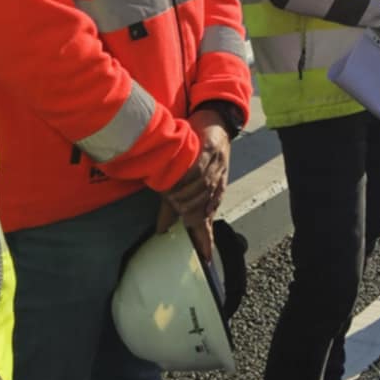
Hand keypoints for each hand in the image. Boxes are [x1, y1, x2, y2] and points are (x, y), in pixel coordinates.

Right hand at [159, 115, 230, 233]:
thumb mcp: (189, 180)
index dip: (206, 238)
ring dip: (188, 196)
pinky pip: (201, 167)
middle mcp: (217, 181)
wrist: (216, 122)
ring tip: (176, 199)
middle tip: (181, 214)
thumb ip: (174, 204)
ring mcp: (216, 166)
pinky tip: (183, 181)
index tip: (205, 257)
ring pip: (203, 188)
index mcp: (213, 191)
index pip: (207, 219)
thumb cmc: (202, 153)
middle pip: (206, 207)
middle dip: (193, 215)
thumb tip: (161, 228)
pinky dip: (191, 176)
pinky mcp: (211, 150)